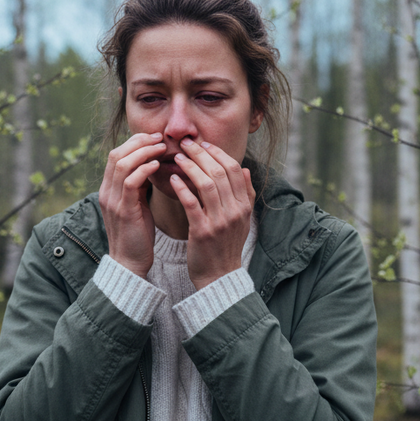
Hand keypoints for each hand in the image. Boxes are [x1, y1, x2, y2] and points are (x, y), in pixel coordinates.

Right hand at [98, 132, 166, 277]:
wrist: (130, 263)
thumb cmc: (137, 234)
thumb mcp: (137, 204)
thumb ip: (139, 185)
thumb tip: (151, 164)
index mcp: (108, 189)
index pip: (116, 155)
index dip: (134, 142)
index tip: (153, 137)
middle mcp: (106, 192)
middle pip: (116, 154)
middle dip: (138, 142)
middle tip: (159, 137)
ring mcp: (113, 201)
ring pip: (121, 164)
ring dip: (143, 152)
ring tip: (161, 148)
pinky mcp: (123, 211)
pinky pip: (130, 182)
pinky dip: (144, 170)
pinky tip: (158, 165)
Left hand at [169, 138, 255, 289]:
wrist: (218, 277)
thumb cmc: (226, 246)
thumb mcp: (243, 220)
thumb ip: (246, 194)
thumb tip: (245, 169)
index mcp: (244, 206)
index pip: (234, 169)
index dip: (218, 153)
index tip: (203, 143)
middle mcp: (235, 211)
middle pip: (219, 172)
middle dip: (201, 154)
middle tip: (186, 143)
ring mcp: (219, 222)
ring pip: (206, 184)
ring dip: (190, 166)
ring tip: (177, 157)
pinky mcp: (202, 232)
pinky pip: (192, 203)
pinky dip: (182, 188)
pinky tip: (173, 179)